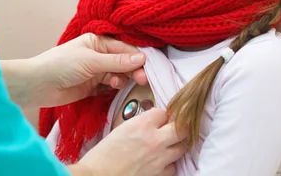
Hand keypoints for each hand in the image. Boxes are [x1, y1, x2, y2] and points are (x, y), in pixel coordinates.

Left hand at [3, 33, 147, 108]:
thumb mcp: (91, 61)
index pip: (124, 47)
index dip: (137, 56)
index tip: (149, 66)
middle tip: (143, 79)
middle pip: (124, 61)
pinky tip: (115, 87)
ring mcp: (96, 70)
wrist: (38, 85)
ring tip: (126, 83)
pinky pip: (111, 85)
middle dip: (134, 69)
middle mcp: (99, 54)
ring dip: (125, 78)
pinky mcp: (93, 86)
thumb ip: (116, 61)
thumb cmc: (61, 64)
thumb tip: (142, 58)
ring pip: (119, 73)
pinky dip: (116, 86)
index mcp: (98, 41)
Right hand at [70, 108, 186, 175]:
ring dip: (176, 144)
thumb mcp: (121, 128)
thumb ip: (139, 123)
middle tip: (174, 127)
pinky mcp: (159, 174)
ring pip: (182, 147)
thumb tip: (150, 122)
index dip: (162, 114)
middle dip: (179, 126)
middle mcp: (155, 139)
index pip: (164, 112)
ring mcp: (159, 158)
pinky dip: (170, 163)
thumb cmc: (103, 154)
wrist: (99, 175)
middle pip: (182, 127)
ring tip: (169, 144)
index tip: (160, 117)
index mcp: (143, 124)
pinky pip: (173, 166)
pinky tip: (162, 160)